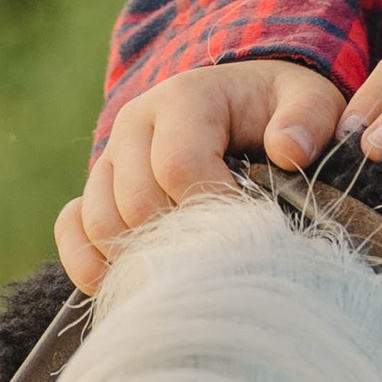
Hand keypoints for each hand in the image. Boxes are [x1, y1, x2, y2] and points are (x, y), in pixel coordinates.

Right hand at [56, 58, 345, 292]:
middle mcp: (137, 123)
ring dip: (140, 257)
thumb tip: (288, 150)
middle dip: (182, 240)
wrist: (244, 103)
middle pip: (136, 202)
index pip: (179, 166)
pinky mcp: (96, 187)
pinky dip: (90, 262)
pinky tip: (123, 284)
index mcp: (185, 97)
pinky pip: (72, 227)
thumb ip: (307, 119)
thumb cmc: (279, 111)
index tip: (253, 234)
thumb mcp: (309, 101)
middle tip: (225, 263)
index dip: (215, 210)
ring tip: (190, 276)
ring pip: (102, 222)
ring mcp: (110, 157)